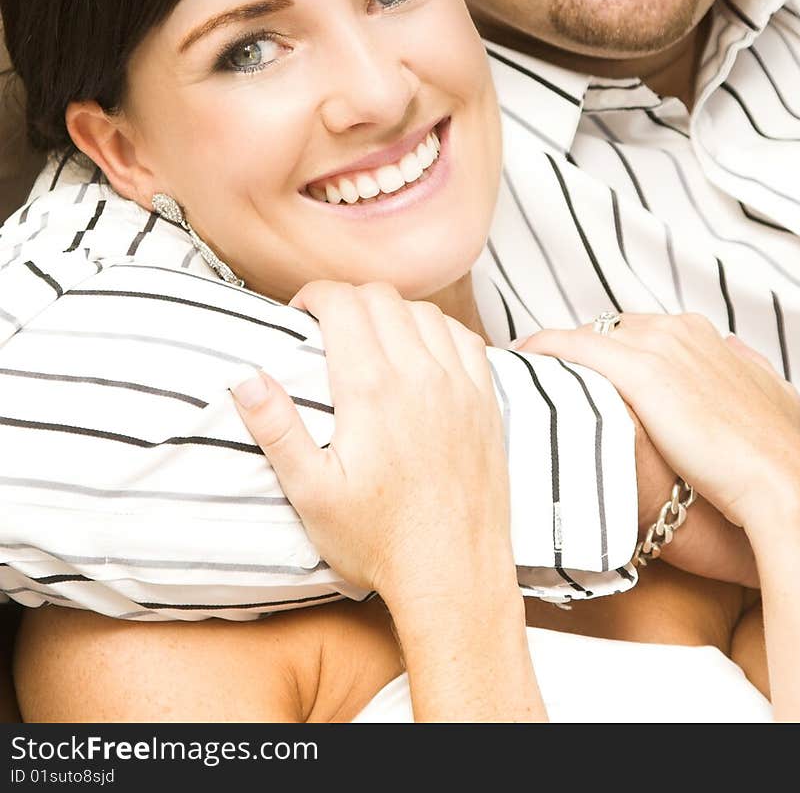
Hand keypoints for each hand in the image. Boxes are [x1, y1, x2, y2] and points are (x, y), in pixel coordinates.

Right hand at [232, 281, 514, 610]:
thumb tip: (246, 379)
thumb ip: (277, 429)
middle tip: (329, 325)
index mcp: (371, 389)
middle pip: (382, 298)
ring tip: (372, 337)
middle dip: (348, 299)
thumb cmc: (379, 540)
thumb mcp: (311, 493)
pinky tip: (424, 352)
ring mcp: (458, 385)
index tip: (301, 312)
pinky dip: (439, 330)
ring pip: (425, 311)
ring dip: (393, 311)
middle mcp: (419, 375)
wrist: (454, 573)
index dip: (315, 294)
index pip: (343, 303)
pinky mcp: (486, 402)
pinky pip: (465, 338)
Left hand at [517, 315, 799, 533]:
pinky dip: (544, 348)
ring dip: (555, 352)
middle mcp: (675, 330)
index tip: (584, 372)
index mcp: (699, 333)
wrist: (778, 476)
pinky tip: (522, 359)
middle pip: (607, 330)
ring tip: (527, 373)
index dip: (607, 351)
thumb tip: (738, 360)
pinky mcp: (639, 371)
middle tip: (549, 378)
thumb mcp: (770, 398)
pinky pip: (573, 346)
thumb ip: (746, 373)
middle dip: (578, 352)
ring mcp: (657, 346)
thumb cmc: (772, 450)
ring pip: (586, 336)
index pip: (636, 330)